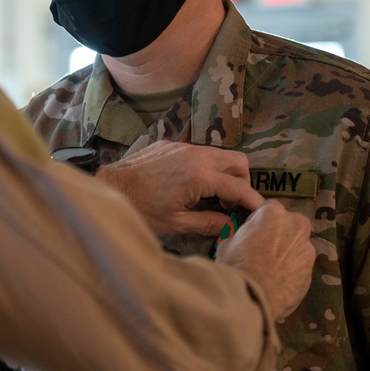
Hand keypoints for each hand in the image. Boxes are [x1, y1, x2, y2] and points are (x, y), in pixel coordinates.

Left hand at [94, 140, 264, 235]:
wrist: (109, 188)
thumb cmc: (141, 210)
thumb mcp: (177, 223)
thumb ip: (210, 223)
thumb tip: (232, 225)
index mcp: (199, 176)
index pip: (239, 187)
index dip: (253, 201)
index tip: (260, 213)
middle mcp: (195, 155)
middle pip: (237, 161)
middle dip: (241, 182)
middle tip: (229, 203)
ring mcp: (182, 146)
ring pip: (219, 154)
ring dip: (223, 173)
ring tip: (210, 197)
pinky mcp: (170, 144)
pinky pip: (198, 152)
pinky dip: (204, 167)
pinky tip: (191, 185)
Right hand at [215, 200, 314, 320]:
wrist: (253, 297)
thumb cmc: (236, 264)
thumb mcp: (228, 243)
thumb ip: (242, 235)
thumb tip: (244, 241)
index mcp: (273, 213)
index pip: (268, 208)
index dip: (259, 220)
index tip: (251, 232)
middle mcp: (296, 226)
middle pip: (289, 224)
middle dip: (279, 233)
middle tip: (263, 249)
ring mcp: (307, 250)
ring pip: (297, 246)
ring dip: (287, 252)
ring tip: (271, 269)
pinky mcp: (311, 272)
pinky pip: (300, 266)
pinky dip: (292, 271)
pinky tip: (278, 282)